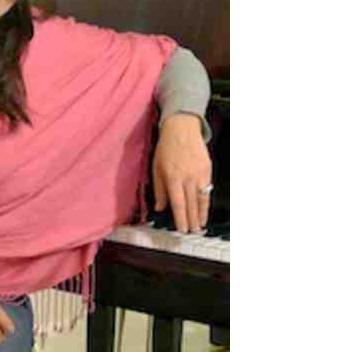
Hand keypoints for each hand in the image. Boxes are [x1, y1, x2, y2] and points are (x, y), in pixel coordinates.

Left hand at [152, 113, 212, 232]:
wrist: (182, 129)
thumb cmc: (166, 148)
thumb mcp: (156, 168)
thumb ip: (159, 189)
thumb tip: (160, 207)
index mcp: (173, 177)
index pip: (178, 203)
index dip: (180, 218)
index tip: (182, 229)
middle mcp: (187, 178)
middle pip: (191, 204)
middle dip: (192, 220)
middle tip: (192, 233)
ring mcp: (199, 174)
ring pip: (201, 199)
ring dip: (201, 214)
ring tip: (200, 226)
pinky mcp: (207, 170)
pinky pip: (207, 190)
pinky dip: (206, 202)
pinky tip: (204, 210)